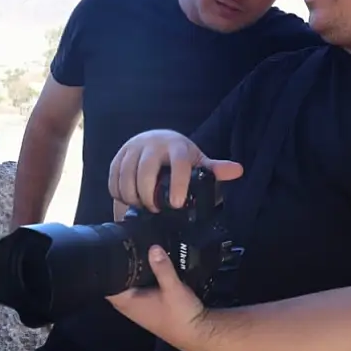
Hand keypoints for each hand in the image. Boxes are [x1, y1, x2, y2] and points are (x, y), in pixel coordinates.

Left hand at [106, 244, 210, 350]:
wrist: (199, 334)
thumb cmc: (181, 314)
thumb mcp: (173, 288)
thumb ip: (162, 268)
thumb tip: (153, 247)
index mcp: (129, 303)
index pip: (106, 286)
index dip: (104, 271)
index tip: (107, 253)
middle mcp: (131, 307)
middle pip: (116, 285)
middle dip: (118, 269)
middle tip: (120, 248)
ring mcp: (140, 309)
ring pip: (129, 288)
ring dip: (130, 275)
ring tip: (133, 253)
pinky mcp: (151, 308)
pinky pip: (139, 291)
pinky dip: (141, 281)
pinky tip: (148, 268)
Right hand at [107, 130, 242, 211]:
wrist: (156, 140)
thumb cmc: (179, 156)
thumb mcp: (197, 161)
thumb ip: (215, 169)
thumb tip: (237, 170)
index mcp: (176, 146)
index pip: (178, 163)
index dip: (177, 184)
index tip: (176, 203)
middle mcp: (153, 144)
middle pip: (145, 170)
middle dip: (148, 195)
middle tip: (154, 210)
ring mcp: (133, 148)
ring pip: (126, 175)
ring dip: (131, 195)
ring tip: (141, 207)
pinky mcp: (119, 155)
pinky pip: (113, 176)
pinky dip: (118, 192)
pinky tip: (127, 200)